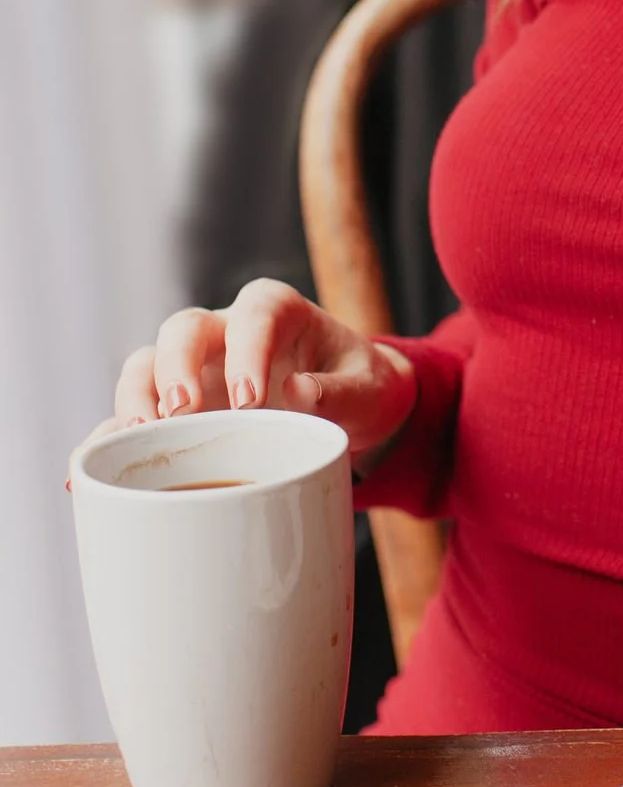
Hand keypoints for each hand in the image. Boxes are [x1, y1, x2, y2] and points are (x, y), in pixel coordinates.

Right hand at [99, 278, 417, 469]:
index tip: (250, 398)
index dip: (247, 349)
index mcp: (275, 312)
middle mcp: (224, 333)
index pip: (255, 313)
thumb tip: (300, 393)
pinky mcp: (174, 414)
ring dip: (136, 399)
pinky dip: (108, 443)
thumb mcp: (370, 389)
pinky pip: (129, 421)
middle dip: (176, 365)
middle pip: (183, 328)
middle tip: (182, 411)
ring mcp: (192, 371)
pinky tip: (88, 474)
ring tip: (143, 437)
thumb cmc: (360, 389)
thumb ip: (342, 391)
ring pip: (146, 365)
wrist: (351, 412)